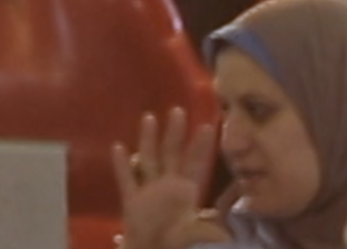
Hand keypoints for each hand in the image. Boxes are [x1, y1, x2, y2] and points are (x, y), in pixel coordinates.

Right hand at [117, 107, 229, 248]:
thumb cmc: (175, 241)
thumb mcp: (194, 234)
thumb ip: (206, 229)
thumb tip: (228, 234)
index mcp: (186, 191)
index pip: (194, 164)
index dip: (201, 147)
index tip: (207, 126)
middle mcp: (168, 184)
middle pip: (171, 154)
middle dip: (175, 133)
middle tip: (178, 110)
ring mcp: (149, 189)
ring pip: (149, 159)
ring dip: (148, 139)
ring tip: (149, 117)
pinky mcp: (132, 199)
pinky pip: (126, 179)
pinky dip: (122, 165)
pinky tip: (117, 147)